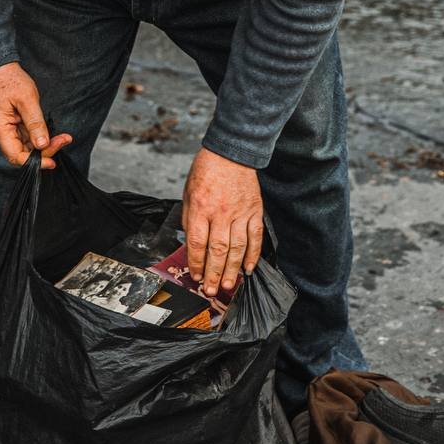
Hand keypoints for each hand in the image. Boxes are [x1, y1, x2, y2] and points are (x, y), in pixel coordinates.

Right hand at [0, 61, 71, 168]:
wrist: (1, 70)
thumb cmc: (10, 81)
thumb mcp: (27, 100)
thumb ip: (35, 123)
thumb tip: (42, 144)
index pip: (16, 156)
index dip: (35, 162)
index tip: (53, 161)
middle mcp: (1, 134)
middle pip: (23, 154)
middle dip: (45, 151)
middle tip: (64, 140)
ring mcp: (6, 131)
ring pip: (26, 147)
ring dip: (45, 145)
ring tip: (63, 137)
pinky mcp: (13, 127)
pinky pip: (27, 139)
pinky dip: (40, 138)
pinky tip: (53, 134)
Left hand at [182, 147, 263, 296]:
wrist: (232, 153)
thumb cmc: (206, 171)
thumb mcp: (188, 193)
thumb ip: (190, 219)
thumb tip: (192, 245)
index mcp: (200, 208)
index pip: (197, 242)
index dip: (196, 263)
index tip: (196, 277)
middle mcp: (221, 213)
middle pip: (217, 250)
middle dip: (213, 274)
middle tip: (211, 291)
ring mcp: (240, 213)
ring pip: (236, 248)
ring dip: (231, 270)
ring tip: (227, 285)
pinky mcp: (255, 211)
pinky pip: (255, 237)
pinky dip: (253, 255)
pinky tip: (248, 268)